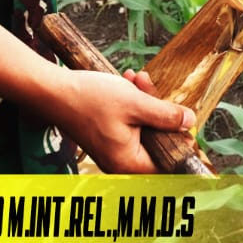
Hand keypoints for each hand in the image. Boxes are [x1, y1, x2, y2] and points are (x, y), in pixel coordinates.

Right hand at [51, 68, 196, 173]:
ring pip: (144, 126)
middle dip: (158, 110)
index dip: (179, 140)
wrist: (54, 91)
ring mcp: (113, 148)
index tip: (185, 119)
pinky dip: (133, 102)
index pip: (167, 163)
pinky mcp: (107, 135)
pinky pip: (130, 121)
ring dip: (145, 100)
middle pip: (156, 140)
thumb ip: (165, 115)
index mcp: (128, 163)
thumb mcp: (136, 103)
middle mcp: (121, 161)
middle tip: (150, 87)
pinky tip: (129, 82)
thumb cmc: (90, 100)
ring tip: (137, 79)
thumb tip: (189, 121)